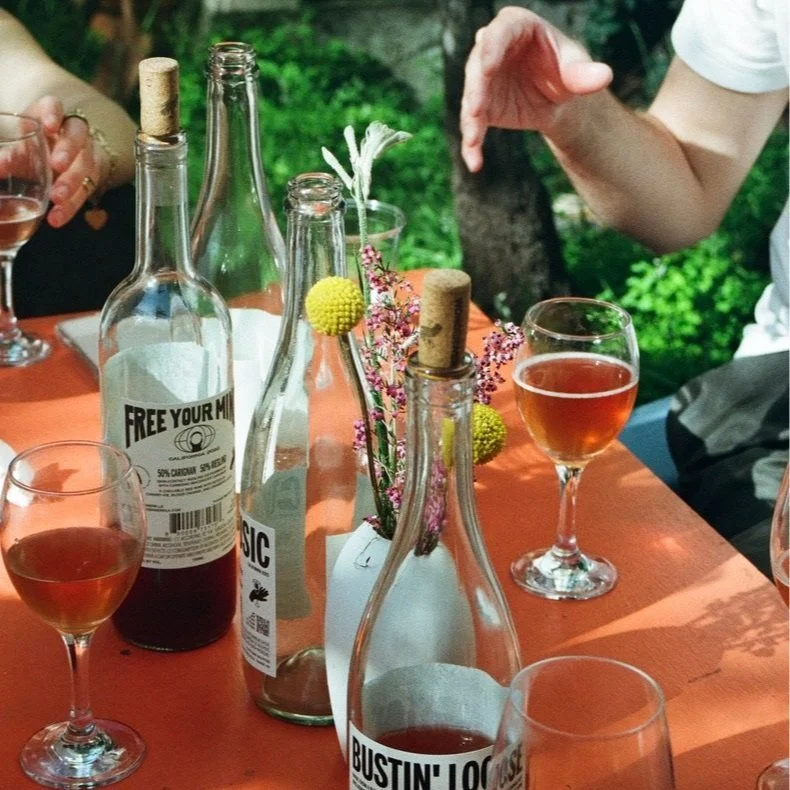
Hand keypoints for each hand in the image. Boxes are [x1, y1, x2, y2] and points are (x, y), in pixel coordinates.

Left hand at [22, 95, 105, 227]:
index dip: (53, 114)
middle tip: (57, 165)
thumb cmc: (38, 147)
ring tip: (57, 198)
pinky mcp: (93, 179)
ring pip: (86, 166)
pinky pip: (85, 192)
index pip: (56, 107)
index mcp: (52, 117)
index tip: (49, 126)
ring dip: (71, 183)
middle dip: (68, 151)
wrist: (68, 161)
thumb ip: (11, 156)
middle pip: (77, 137)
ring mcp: (87, 156)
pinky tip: (57, 218)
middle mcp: (74, 134)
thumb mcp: (22, 146)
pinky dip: (70, 207)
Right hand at [460, 6, 612, 171]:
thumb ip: (585, 72)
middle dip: (476, 90)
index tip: (487, 67)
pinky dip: (472, 145)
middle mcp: (492, 50)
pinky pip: (474, 125)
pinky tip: (475, 163)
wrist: (557, 95)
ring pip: (471, 99)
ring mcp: (482, 80)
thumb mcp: (576, 68)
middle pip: (477, 67)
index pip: (500, 31)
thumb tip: (604, 77)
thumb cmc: (565, 69)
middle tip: (476, 109)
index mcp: (516, 27)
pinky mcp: (481, 107)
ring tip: (473, 141)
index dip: (491, 48)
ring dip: (471, 121)